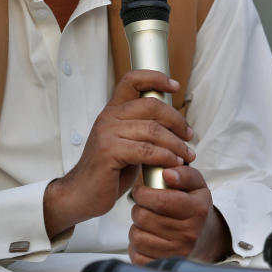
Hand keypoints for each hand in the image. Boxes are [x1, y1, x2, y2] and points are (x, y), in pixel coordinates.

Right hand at [43, 69, 194, 238]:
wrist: (82, 194)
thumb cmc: (109, 171)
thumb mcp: (127, 143)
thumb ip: (143, 129)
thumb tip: (175, 122)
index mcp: (113, 111)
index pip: (132, 80)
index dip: (155, 77)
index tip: (175, 85)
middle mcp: (109, 117)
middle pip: (151, 105)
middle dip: (176, 120)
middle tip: (189, 135)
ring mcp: (107, 133)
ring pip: (153, 130)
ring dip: (176, 143)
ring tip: (187, 155)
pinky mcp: (109, 152)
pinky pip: (147, 150)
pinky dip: (166, 156)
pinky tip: (174, 163)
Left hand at [129, 166, 231, 263]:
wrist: (206, 239)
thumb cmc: (196, 207)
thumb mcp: (197, 185)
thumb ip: (183, 173)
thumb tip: (167, 173)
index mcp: (197, 210)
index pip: (160, 200)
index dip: (143, 193)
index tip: (141, 190)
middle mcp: (189, 233)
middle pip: (144, 218)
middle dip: (138, 207)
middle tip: (143, 205)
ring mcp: (177, 252)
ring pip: (137, 236)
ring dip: (136, 226)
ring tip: (146, 221)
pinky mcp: (164, 265)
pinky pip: (137, 255)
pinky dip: (137, 246)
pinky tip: (147, 237)